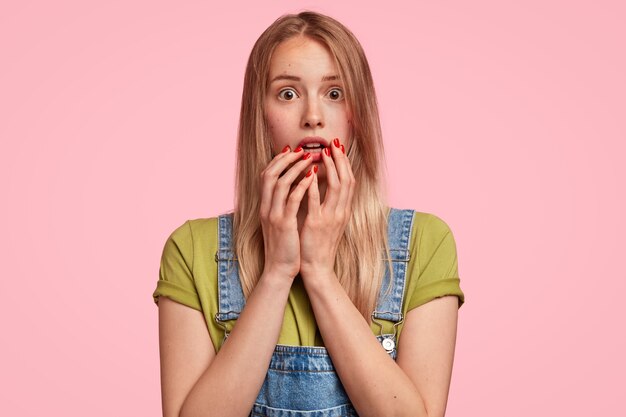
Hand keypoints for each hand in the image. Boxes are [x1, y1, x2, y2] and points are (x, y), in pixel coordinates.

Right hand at [259, 146, 314, 280]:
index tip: (292, 150)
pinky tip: (312, 177)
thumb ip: (282, 205)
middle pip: (270, 173)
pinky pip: (292, 199)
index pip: (267, 175)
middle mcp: (267, 208)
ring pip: (281, 182)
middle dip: (286, 158)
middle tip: (302, 149)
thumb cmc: (284, 246)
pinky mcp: (284, 224)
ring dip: (296, 167)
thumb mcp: (279, 221)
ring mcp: (274, 215)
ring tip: (310, 158)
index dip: (278, 160)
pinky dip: (302, 185)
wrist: (279, 269)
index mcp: (265, 206)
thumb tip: (292, 188)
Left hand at [299, 138, 355, 278]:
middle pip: (347, 179)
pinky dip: (313, 186)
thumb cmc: (321, 244)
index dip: (345, 163)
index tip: (339, 148)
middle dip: (341, 159)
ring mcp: (330, 217)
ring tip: (322, 153)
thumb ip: (331, 203)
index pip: (349, 181)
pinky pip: (316, 201)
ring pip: (336, 187)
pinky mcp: (316, 223)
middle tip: (334, 143)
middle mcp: (341, 212)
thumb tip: (329, 183)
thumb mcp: (331, 221)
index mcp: (344, 210)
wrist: (318, 267)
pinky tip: (308, 174)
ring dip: (330, 167)